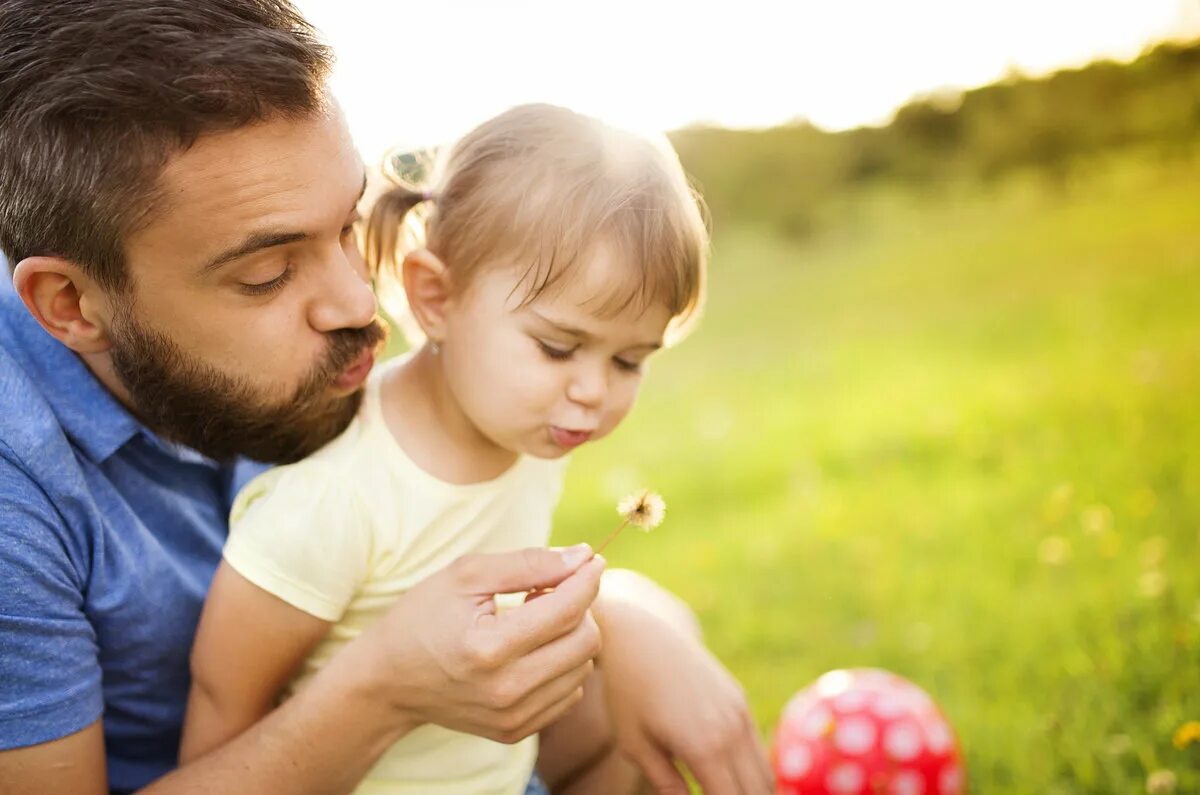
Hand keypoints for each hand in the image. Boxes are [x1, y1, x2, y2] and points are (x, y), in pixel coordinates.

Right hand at [353, 545, 604, 743]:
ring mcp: (512, 717)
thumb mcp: (466, 575)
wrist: (388, 680)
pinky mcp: (516, 731)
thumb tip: (583, 556)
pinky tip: (530, 649)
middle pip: (586, 641)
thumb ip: (529, 563)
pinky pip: (569, 692)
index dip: (586, 578)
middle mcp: (506, 689)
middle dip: (579, 607)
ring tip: (533, 619)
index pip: (568, 609)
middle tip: (548, 590)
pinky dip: (561, 665)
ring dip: (570, 635)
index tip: (590, 560)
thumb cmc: (424, 616)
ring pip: (583, 667)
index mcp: (490, 647)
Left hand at [596, 573, 771, 793]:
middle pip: (757, 793)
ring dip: (754, 794)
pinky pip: (757, 748)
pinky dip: (753, 774)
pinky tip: (735, 785)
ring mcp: (740, 712)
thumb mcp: (637, 746)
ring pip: (764, 774)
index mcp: (705, 747)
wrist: (638, 633)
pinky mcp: (739, 700)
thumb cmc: (627, 692)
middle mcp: (731, 730)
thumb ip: (667, 786)